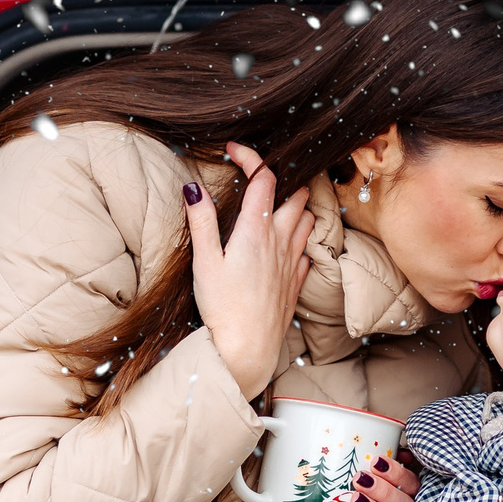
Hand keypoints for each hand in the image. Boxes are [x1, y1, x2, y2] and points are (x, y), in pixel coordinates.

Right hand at [187, 142, 313, 401]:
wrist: (247, 350)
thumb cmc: (222, 308)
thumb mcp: (204, 262)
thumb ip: (202, 222)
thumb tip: (194, 188)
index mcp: (256, 231)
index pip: (264, 177)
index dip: (251, 156)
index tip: (234, 151)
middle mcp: (281, 241)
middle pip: (296, 194)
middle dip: (282, 179)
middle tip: (259, 179)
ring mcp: (293, 262)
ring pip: (308, 219)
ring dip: (296, 207)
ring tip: (275, 207)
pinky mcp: (296, 282)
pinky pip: (307, 249)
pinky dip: (299, 238)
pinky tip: (284, 245)